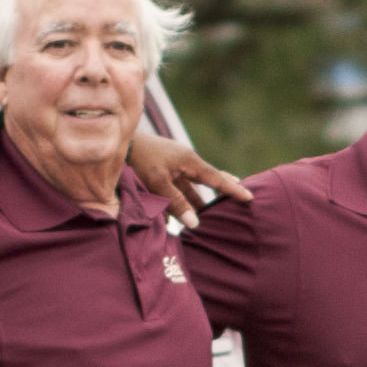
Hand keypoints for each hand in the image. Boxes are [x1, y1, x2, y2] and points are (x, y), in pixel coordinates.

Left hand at [129, 128, 251, 224]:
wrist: (117, 143)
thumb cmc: (139, 160)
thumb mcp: (158, 183)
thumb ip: (177, 203)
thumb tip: (195, 223)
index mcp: (189, 161)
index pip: (216, 179)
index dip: (232, 190)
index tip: (249, 197)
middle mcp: (184, 162)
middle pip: (206, 181)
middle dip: (218, 192)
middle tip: (236, 198)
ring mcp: (172, 165)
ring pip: (188, 188)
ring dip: (193, 203)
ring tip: (203, 215)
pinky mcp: (160, 169)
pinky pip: (173, 189)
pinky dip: (174, 202)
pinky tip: (170, 217)